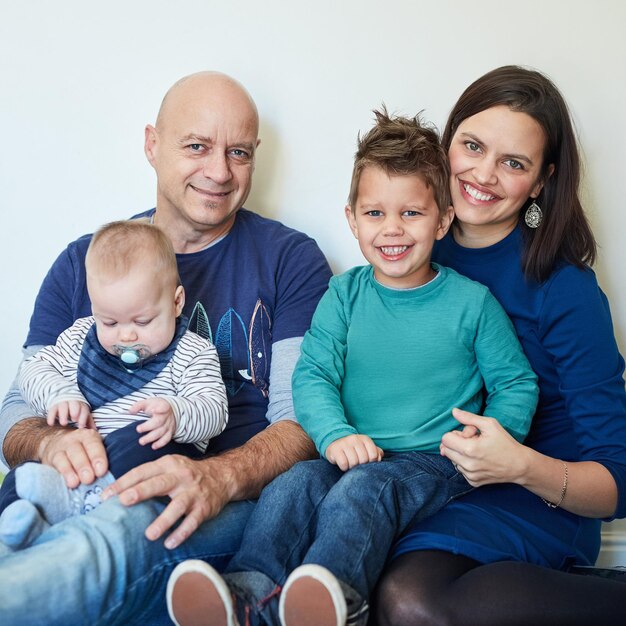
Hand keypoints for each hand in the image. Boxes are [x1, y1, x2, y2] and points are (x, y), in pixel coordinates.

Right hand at [39, 427, 107, 487]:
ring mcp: (62, 447)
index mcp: (89, 436)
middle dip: (84, 466)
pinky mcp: (51, 456)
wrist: (55, 440)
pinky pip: (57, 464)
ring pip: (66, 458)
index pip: (94, 445)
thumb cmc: (81, 448)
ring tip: (76, 483)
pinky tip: (67, 482)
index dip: (98, 458)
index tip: (101, 471)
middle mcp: (75, 439)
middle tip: (89, 479)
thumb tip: (111, 475)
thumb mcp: (92, 448)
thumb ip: (100, 458)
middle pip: (79, 451)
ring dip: (71, 471)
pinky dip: (62, 474)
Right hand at [47, 400, 94, 428]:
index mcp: (81, 405)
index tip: (81, 426)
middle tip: (74, 420)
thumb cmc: (77, 410)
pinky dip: (51, 417)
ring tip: (64, 424)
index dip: (83, 418)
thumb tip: (94, 431)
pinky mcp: (54, 406)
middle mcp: (73, 403)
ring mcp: (63, 403)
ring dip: (63, 415)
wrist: (65, 399)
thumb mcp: (83, 414)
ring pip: (63, 406)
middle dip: (75, 411)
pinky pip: (52, 410)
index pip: (83, 410)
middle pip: (74, 405)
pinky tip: (51, 424)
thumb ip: (88, 421)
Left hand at [102, 455, 228, 548]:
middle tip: (124, 501)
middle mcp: (181, 476)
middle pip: (159, 483)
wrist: (222, 476)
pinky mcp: (204, 507)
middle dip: (141, 491)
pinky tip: (170, 543)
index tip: (105, 496)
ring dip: (164, 520)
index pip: (142, 472)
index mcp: (168, 464)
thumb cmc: (187, 475)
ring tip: (150, 535)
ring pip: (178, 506)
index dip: (123, 483)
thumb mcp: (170, 467)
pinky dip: (181, 533)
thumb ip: (149, 477)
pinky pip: (192, 522)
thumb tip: (116, 493)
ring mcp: (193, 492)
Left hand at [131, 398, 175, 448]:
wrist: (171, 410)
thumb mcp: (148, 402)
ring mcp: (169, 425)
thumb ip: (139, 405)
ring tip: (141, 441)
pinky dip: (160, 443)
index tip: (153, 410)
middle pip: (159, 422)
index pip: (163, 407)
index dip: (160, 409)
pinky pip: (166, 439)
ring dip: (151, 438)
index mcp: (163, 406)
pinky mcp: (170, 432)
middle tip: (138, 430)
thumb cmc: (156, 406)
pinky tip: (153, 447)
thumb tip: (130, 411)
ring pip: (161, 432)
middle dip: (148, 427)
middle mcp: (167, 416)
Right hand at [326, 434, 383, 470]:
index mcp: (365, 439)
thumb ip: (375, 452)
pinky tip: (344, 464)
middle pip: (363, 459)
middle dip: (360, 465)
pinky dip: (344, 467)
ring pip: (353, 462)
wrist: (335, 441)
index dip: (371, 462)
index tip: (366, 463)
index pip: (373, 455)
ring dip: (352, 467)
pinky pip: (343, 464)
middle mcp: (355, 439)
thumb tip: (379, 458)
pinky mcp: (335, 449)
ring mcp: (344, 443)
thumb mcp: (366, 447)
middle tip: (357, 464)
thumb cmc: (354, 448)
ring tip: (350, 464)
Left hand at [439, 408, 526, 486]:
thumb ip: (469, 417)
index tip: (468, 434)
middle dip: (455, 444)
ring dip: (460, 454)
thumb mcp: (490, 424)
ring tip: (477, 451)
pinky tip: (479, 461)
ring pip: (452, 460)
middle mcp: (467, 464)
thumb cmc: (505, 442)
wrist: (520, 465)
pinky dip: (466, 464)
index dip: (455, 434)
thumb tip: (453, 411)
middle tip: (472, 442)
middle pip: (446, 450)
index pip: (445, 439)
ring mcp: (470, 475)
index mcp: (469, 449)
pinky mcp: (473, 482)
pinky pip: (460, 470)